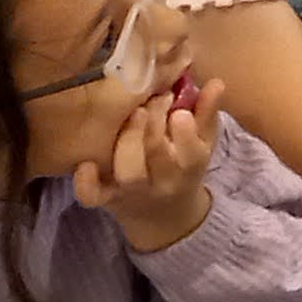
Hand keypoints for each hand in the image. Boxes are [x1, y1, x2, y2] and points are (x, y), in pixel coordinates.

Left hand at [73, 72, 220, 252]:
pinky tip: (86, 163)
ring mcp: (132, 192)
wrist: (163, 218)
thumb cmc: (182, 169)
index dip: (185, 132)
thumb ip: (206, 113)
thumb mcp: (202, 145)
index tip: (178, 109)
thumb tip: (216, 82)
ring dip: (128, 141)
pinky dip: (86, 183)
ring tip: (132, 115)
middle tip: (151, 100)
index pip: (192, 155)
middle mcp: (162, 183)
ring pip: (129, 172)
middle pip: (158, 156)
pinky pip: (92, 197)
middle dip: (154, 124)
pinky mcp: (106, 199)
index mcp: (189, 168)